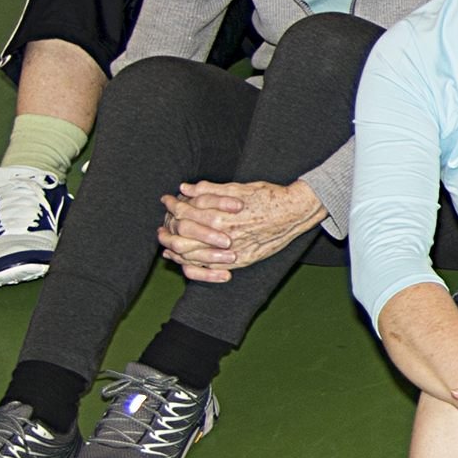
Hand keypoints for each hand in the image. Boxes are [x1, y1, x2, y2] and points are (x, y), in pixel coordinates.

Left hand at [157, 178, 323, 279]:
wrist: (295, 212)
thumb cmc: (268, 196)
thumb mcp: (237, 188)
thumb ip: (209, 190)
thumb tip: (185, 188)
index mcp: (219, 217)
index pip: (184, 214)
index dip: (171, 206)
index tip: (166, 201)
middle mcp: (224, 237)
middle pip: (182, 241)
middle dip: (168, 234)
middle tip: (162, 229)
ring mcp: (233, 251)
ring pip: (194, 258)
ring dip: (177, 252)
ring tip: (168, 246)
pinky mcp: (242, 261)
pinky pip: (212, 269)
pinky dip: (195, 266)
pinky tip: (186, 261)